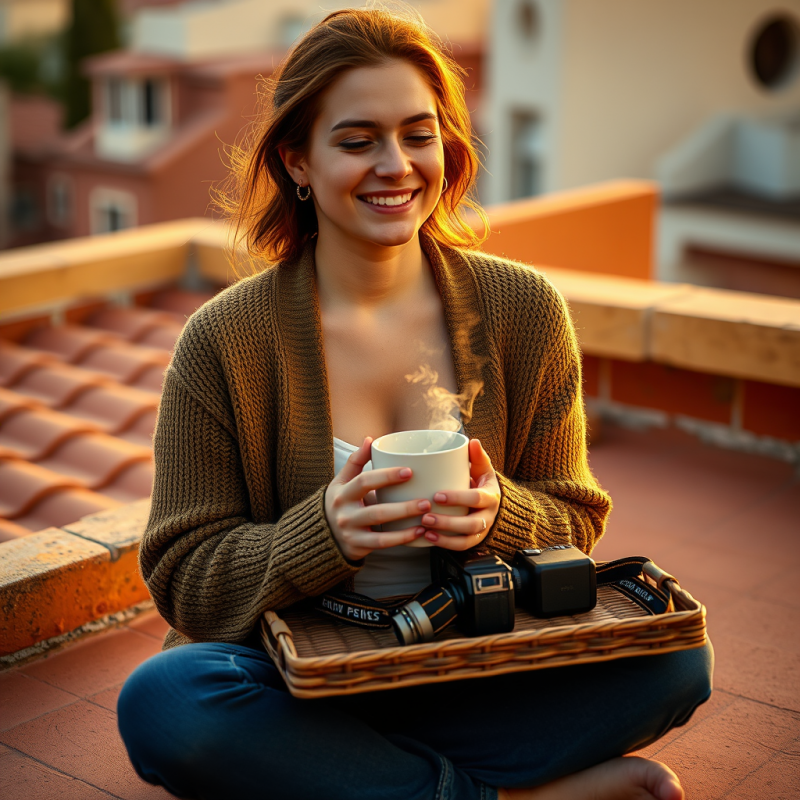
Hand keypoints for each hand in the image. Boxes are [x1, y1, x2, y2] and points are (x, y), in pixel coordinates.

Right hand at [324, 437, 428, 561]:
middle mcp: (345, 513)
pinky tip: (418, 532)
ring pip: (380, 529)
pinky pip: (382, 543)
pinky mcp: (358, 546)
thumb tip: (370, 439)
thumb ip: (356, 461)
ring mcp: (351, 532)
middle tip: (426, 501)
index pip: (364, 481)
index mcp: (343, 493)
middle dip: (403, 507)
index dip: (386, 476)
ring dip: (405, 523)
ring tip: (426, 516)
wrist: (323, 534)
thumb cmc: (340, 502)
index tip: (409, 471)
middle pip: (376, 510)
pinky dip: (401, 539)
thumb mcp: (342, 481)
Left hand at [418, 439, 500, 549]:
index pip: (477, 498)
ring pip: (466, 539)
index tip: (437, 495)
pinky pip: (461, 547)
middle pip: (471, 524)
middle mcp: (488, 516)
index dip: (458, 498)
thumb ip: (477, 457)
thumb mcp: (482, 469)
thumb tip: (473, 442)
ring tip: (424, 529)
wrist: (492, 503)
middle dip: (448, 522)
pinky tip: (428, 537)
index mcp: (490, 496)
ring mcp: (482, 531)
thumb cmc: (482, 482)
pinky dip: (444, 544)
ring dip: (444, 536)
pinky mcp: (474, 541)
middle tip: (426, 516)